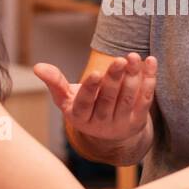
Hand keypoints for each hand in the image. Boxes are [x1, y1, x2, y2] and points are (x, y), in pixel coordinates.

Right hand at [33, 53, 156, 142]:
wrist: (108, 131)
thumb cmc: (84, 107)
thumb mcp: (66, 98)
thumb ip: (54, 82)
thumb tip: (37, 67)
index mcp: (79, 117)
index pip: (85, 103)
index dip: (91, 88)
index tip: (96, 72)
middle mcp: (100, 124)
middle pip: (108, 99)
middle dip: (114, 78)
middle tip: (120, 59)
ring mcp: (120, 124)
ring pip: (128, 98)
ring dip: (133, 77)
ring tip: (133, 57)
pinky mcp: (137, 121)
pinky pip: (145, 99)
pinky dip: (149, 80)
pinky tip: (150, 62)